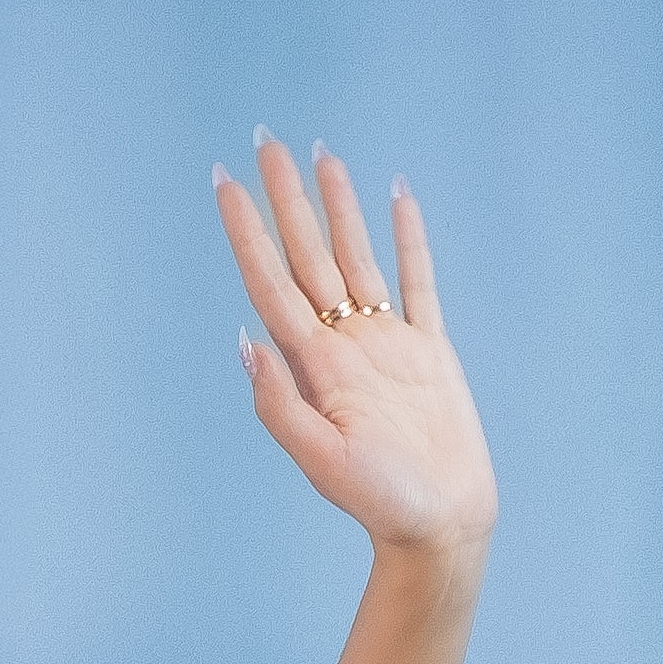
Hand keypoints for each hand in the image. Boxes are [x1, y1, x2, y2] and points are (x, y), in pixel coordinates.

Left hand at [211, 134, 496, 558]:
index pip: (271, 283)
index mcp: (315, 367)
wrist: (440, 525)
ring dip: (337, 206)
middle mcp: (344, 345)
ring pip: (356, 256)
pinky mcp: (428, 350)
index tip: (223, 183)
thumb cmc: (381, 503)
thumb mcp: (323, 460)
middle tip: (264, 138)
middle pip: (308, 254)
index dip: (246, 232)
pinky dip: (407, 237)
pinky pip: (417, 280)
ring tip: (320, 155)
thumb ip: (282, 405)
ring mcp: (386, 344)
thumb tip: (245, 341)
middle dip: (285, 198)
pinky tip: (396, 196)